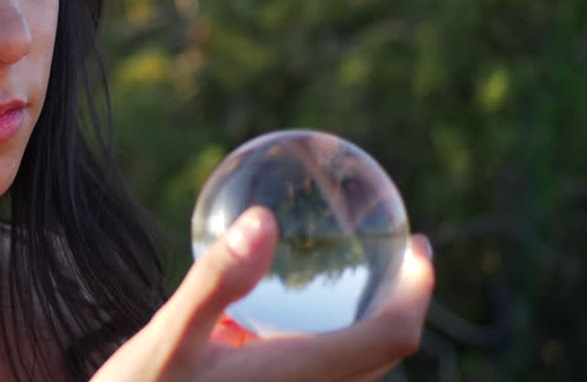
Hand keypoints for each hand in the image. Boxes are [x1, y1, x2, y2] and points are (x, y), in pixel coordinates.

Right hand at [91, 206, 434, 381]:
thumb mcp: (168, 337)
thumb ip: (218, 280)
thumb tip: (263, 221)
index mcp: (297, 376)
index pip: (390, 336)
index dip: (417, 291)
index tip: (417, 245)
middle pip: (383, 354)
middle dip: (401, 301)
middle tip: (400, 253)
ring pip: (356, 370)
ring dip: (369, 323)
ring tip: (356, 277)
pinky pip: (322, 374)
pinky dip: (331, 339)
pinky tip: (282, 316)